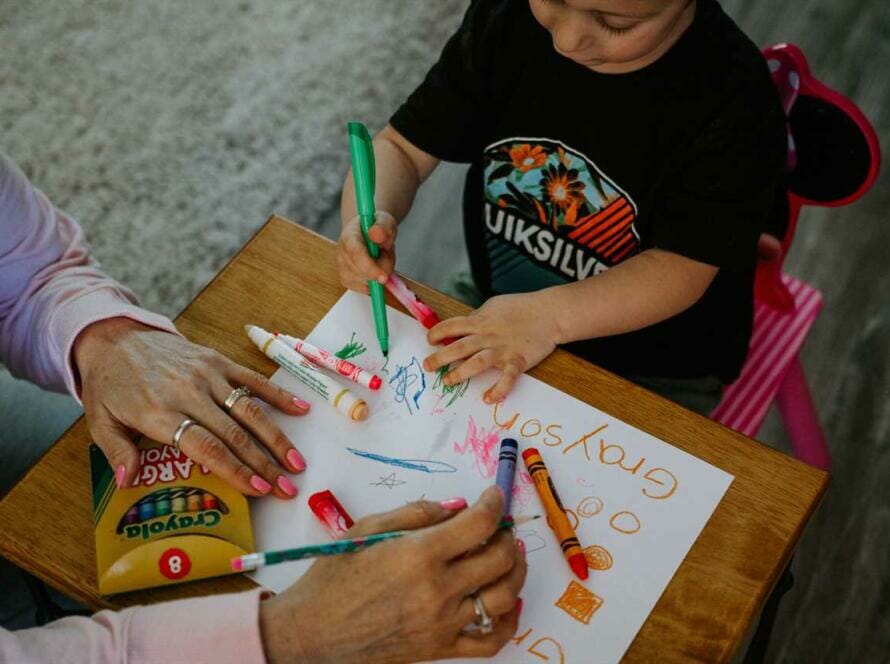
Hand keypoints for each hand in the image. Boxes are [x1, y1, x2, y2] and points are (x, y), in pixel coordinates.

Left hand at [74, 318, 309, 498]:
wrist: (115, 337)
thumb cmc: (110, 385)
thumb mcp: (100, 420)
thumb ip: (116, 451)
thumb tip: (128, 482)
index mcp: (160, 413)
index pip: (206, 447)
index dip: (235, 470)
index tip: (258, 490)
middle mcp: (189, 393)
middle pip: (235, 434)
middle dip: (264, 464)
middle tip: (287, 488)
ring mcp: (207, 374)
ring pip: (250, 410)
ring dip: (276, 438)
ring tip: (297, 463)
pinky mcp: (217, 360)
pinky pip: (252, 379)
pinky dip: (278, 394)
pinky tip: (301, 410)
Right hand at [259, 487, 525, 662]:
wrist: (311, 633)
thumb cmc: (332, 577)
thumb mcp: (367, 528)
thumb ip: (416, 513)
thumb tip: (457, 507)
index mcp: (419, 554)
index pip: (478, 523)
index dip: (494, 503)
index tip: (495, 496)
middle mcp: (437, 590)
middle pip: (499, 557)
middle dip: (506, 534)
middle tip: (499, 525)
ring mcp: (442, 624)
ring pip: (504, 596)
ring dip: (515, 570)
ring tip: (509, 556)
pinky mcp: (440, 650)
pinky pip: (490, 641)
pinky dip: (508, 621)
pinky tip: (508, 602)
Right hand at [337, 211, 397, 293]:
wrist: (369, 232)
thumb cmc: (377, 228)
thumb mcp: (385, 222)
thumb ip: (383, 227)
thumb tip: (376, 234)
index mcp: (349, 235)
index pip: (355, 254)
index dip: (369, 268)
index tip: (384, 277)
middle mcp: (341, 252)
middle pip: (358, 271)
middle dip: (378, 270)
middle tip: (387, 257)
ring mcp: (341, 266)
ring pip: (361, 282)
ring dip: (377, 276)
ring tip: (381, 260)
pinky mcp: (346, 278)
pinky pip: (361, 288)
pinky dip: (373, 284)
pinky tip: (376, 271)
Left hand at [424, 292, 558, 402]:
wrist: (549, 313)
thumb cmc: (521, 307)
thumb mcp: (494, 306)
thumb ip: (478, 318)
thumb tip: (462, 326)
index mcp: (481, 321)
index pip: (452, 326)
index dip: (438, 332)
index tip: (429, 340)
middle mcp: (488, 336)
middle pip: (459, 347)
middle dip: (440, 357)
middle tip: (428, 366)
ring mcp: (502, 350)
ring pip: (477, 363)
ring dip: (460, 373)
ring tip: (448, 381)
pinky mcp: (517, 361)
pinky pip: (506, 378)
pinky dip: (498, 390)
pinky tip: (487, 398)